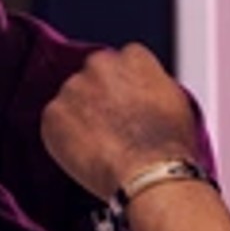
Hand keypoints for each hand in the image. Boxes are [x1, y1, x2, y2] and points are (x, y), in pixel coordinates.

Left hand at [39, 46, 205, 200]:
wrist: (149, 173)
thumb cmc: (170, 145)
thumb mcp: (176, 101)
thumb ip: (153, 85)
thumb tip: (143, 91)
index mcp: (133, 57)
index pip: (122, 61)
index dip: (125, 86)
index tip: (127, 103)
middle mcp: (100, 64)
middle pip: (93, 75)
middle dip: (99, 95)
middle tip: (110, 125)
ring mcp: (73, 88)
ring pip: (72, 98)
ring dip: (80, 115)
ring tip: (101, 144)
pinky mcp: (53, 113)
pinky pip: (55, 122)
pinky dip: (64, 136)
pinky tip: (85, 152)